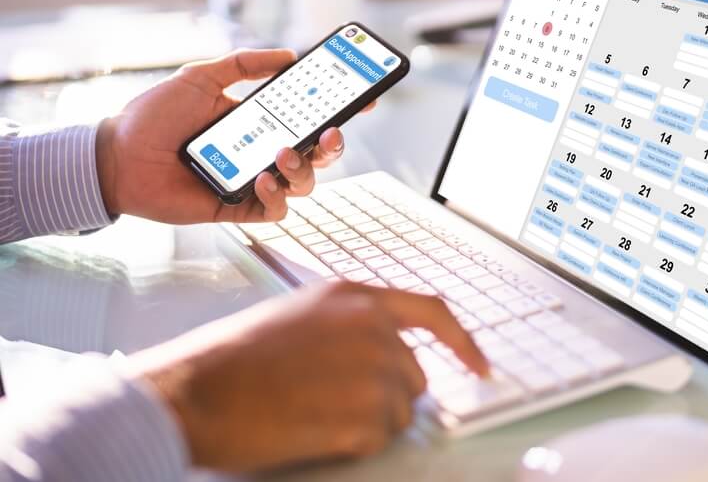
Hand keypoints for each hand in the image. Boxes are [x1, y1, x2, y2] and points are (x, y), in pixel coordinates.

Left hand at [96, 49, 371, 223]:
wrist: (118, 156)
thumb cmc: (153, 117)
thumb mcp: (201, 76)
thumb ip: (244, 63)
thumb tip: (289, 55)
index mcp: (258, 121)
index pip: (308, 117)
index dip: (340, 110)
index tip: (364, 100)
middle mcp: (261, 151)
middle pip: (317, 154)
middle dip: (333, 144)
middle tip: (331, 133)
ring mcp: (253, 180)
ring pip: (303, 183)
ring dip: (302, 168)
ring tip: (281, 155)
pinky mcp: (238, 206)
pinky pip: (275, 209)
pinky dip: (276, 196)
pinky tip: (261, 179)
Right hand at [129, 282, 488, 471]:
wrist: (193, 391)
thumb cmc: (231, 358)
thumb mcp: (298, 317)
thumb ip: (350, 327)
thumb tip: (383, 358)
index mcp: (355, 297)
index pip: (432, 313)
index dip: (461, 342)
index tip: (479, 365)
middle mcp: (373, 326)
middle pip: (413, 375)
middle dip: (387, 396)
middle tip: (334, 404)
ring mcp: (374, 369)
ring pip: (400, 412)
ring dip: (367, 422)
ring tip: (311, 412)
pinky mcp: (366, 414)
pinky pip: (380, 439)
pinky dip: (352, 444)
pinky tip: (311, 428)